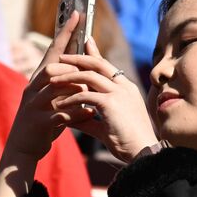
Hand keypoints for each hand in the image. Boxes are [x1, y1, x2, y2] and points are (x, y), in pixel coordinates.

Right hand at [1, 11, 90, 167]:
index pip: (52, 51)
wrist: (24, 147)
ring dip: (75, 87)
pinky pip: (59, 113)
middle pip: (51, 67)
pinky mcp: (38, 123)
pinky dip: (76, 111)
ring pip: (54, 87)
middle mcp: (33, 88)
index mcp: (38, 80)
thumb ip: (67, 85)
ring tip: (90, 90)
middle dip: (71, 64)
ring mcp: (33, 105)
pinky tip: (90, 113)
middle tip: (89, 62)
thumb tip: (86, 70)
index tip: (77, 14)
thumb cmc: (43, 120)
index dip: (64, 33)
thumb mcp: (54, 99)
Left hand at [48, 34, 157, 163]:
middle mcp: (124, 87)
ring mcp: (119, 93)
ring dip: (69, 77)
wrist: (143, 153)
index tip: (84, 43)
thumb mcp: (106, 127)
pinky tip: (59, 105)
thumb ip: (89, 119)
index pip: (107, 66)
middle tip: (62, 56)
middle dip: (78, 58)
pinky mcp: (111, 103)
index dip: (94, 54)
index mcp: (127, 89)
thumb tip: (71, 117)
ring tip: (53, 81)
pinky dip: (70, 99)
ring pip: (89, 76)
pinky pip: (85, 95)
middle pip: (98, 64)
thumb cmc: (127, 143)